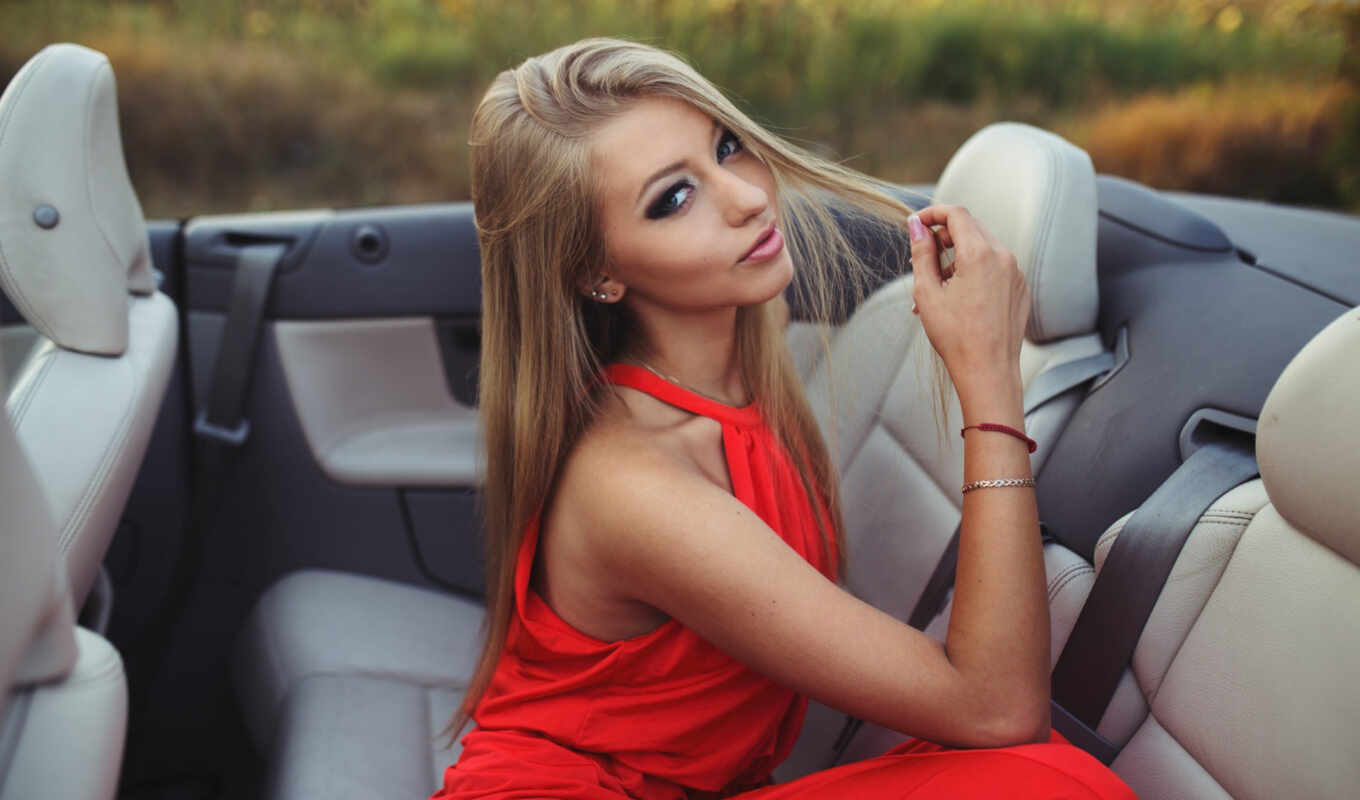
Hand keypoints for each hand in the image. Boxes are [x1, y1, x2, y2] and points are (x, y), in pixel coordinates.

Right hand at [908, 205, 1030, 389]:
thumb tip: (916, 226)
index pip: (956, 214)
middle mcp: (1004, 257)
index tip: (916, 223)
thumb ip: (921, 253)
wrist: (988, 371)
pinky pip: (996, 268)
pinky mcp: (1021, 289)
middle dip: (944, 237)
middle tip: (923, 258)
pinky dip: (975, 272)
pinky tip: (959, 299)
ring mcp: (1016, 273)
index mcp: (980, 254)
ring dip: (958, 258)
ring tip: (938, 288)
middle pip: (971, 228)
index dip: (933, 213)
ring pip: (983, 249)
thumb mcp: (928, 293)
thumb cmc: (955, 336)